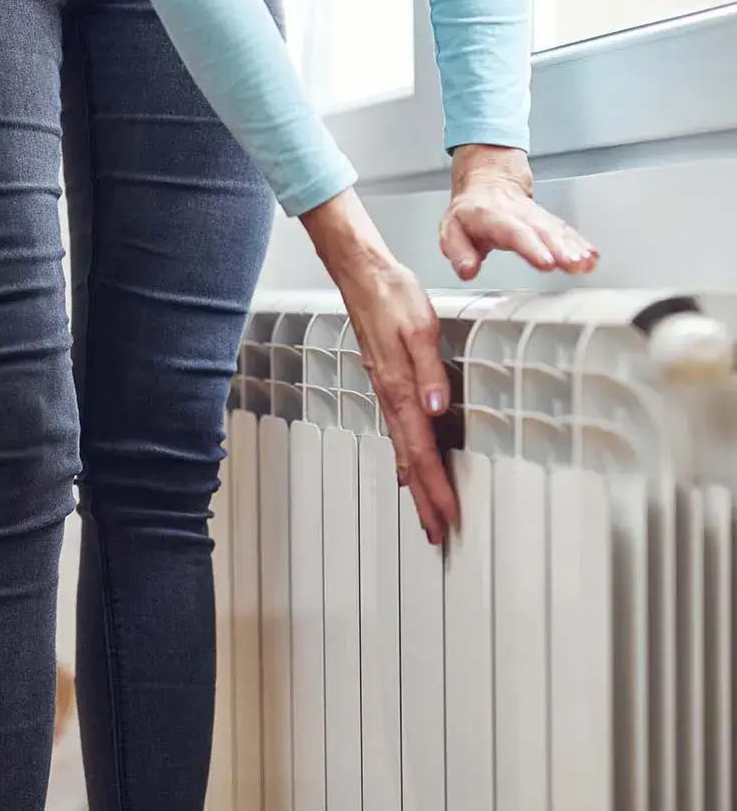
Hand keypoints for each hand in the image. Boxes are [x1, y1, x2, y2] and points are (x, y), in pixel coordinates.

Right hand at [301, 189, 457, 544]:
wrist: (362, 276)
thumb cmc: (392, 296)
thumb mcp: (420, 328)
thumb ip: (431, 371)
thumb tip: (436, 410)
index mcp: (400, 388)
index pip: (421, 450)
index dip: (436, 487)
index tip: (449, 517)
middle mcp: (390, 396)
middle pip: (409, 461)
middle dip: (425, 500)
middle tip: (438, 534)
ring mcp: (385, 392)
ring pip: (401, 450)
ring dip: (416, 484)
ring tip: (426, 512)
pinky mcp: (386, 383)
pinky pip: (396, 432)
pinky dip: (403, 458)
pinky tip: (406, 468)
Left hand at [440, 145, 597, 279]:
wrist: (488, 182)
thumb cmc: (469, 212)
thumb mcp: (450, 230)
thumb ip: (458, 252)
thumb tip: (467, 270)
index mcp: (492, 216)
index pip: (514, 233)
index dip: (532, 247)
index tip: (546, 262)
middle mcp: (518, 214)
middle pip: (542, 231)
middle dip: (561, 249)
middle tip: (574, 264)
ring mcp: (535, 216)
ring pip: (557, 230)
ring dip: (574, 247)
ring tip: (586, 263)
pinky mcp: (546, 220)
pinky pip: (565, 231)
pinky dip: (580, 243)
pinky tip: (591, 257)